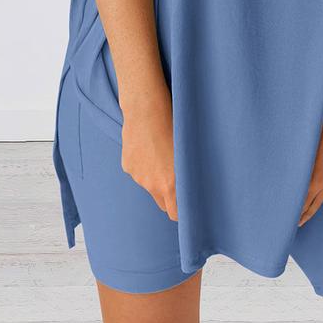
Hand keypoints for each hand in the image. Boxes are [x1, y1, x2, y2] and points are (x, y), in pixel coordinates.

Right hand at [120, 88, 177, 221]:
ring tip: (163, 154)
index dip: (183, 212)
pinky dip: (145, 166)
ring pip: (150, 185)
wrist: (146, 108)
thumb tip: (195, 187)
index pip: (175, 214)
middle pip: (162, 203)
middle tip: (179, 180)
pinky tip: (150, 147)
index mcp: (169, 184)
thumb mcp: (186, 153)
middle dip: (171, 197)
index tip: (190, 207)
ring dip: (157, 178)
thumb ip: (187, 175)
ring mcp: (137, 176)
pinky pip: (139, 172)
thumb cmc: (174, 126)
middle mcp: (151, 184)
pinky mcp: (127, 165)